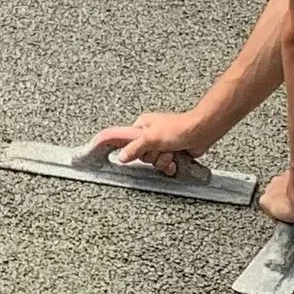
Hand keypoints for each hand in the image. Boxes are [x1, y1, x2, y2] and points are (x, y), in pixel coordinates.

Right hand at [94, 110, 208, 174]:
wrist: (201, 132)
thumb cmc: (178, 128)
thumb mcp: (151, 138)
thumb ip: (134, 148)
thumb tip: (120, 157)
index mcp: (140, 127)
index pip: (120, 136)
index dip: (110, 143)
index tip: (92, 148)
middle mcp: (148, 135)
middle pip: (139, 156)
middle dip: (151, 156)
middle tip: (160, 149)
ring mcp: (159, 145)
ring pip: (152, 162)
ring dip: (163, 161)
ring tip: (171, 152)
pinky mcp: (170, 153)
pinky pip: (163, 166)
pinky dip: (169, 166)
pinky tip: (175, 161)